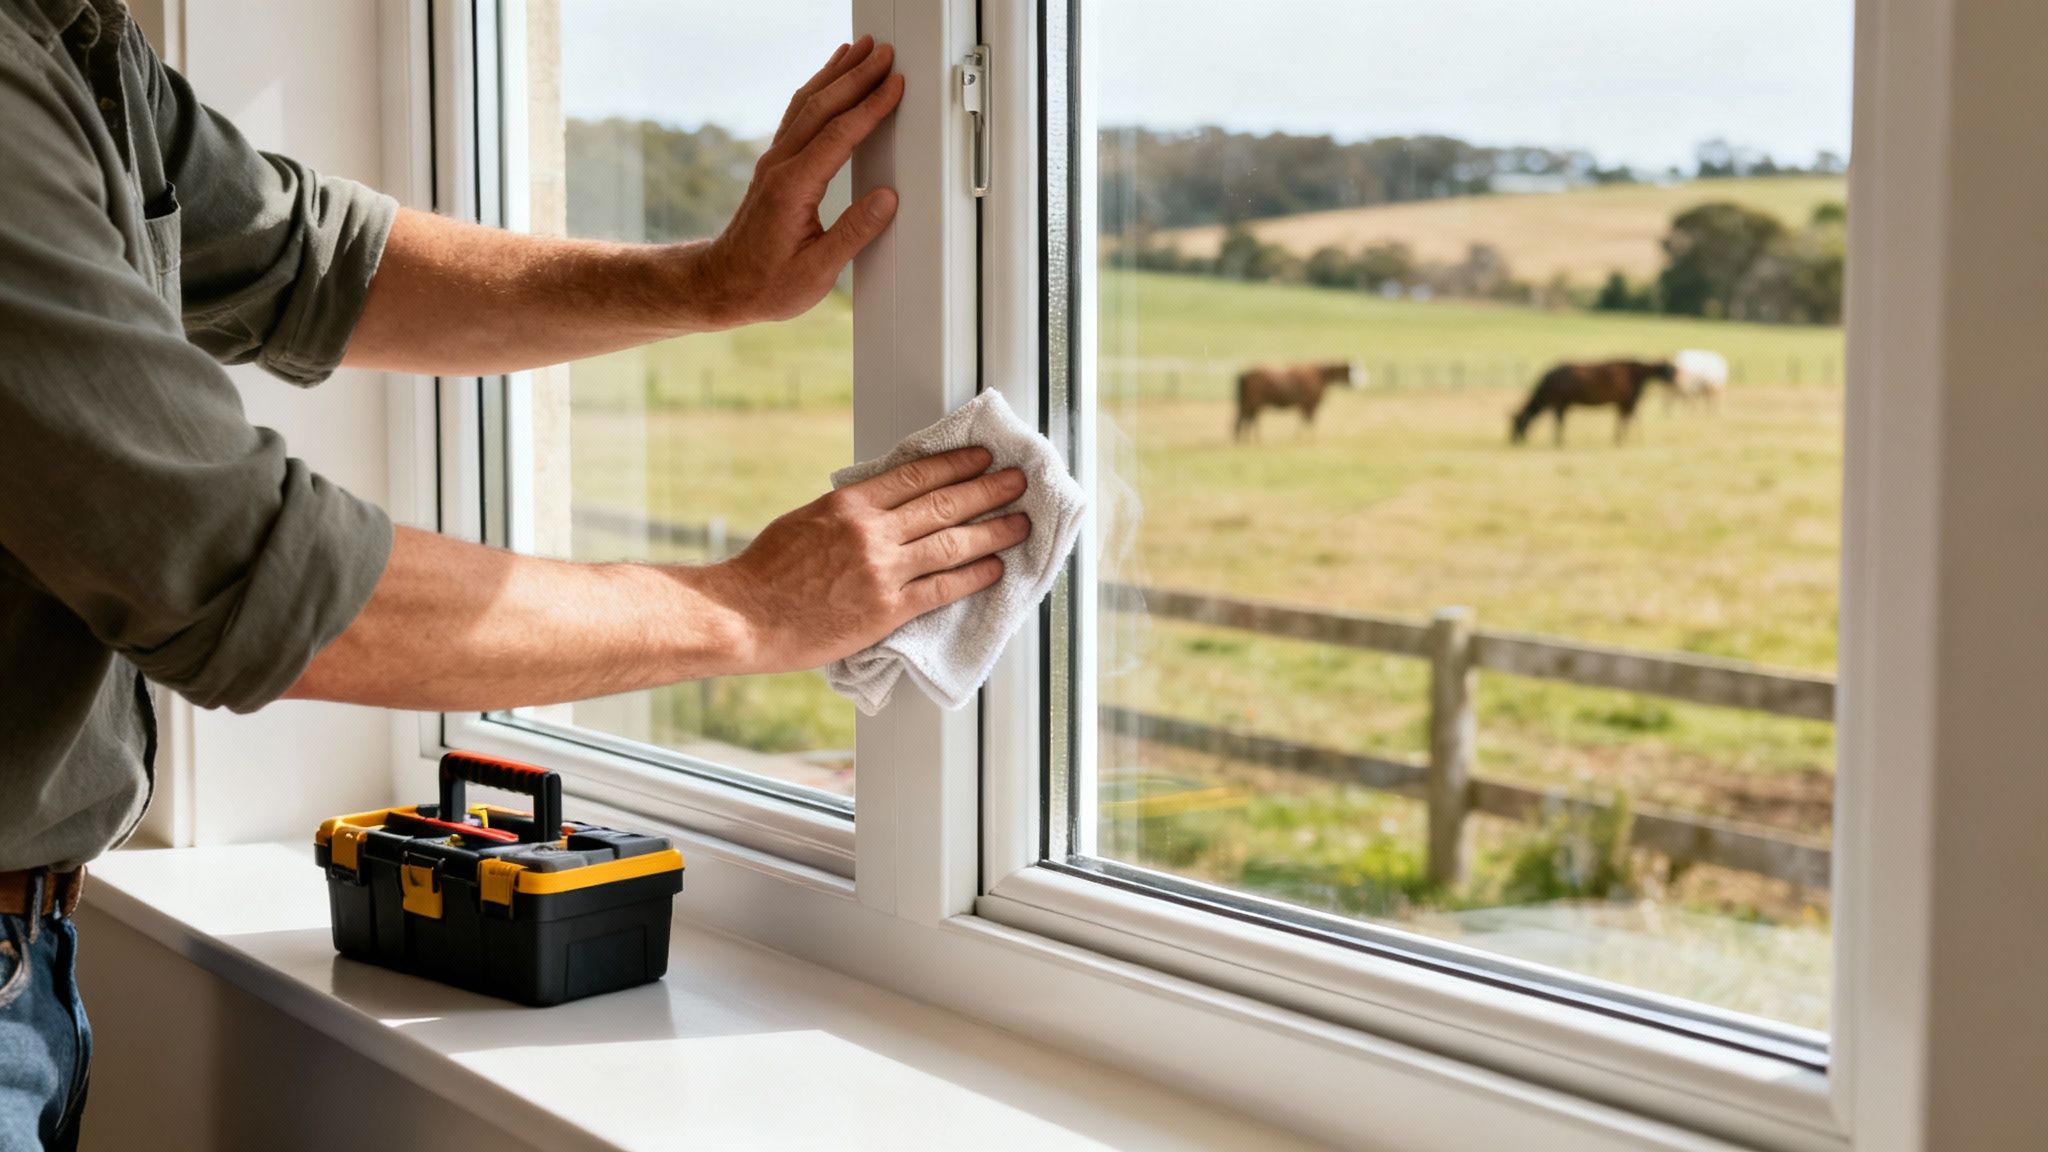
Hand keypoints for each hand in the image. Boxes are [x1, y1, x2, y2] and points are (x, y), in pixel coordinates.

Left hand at [688, 36, 905, 328]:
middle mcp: (780, 166)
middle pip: (822, 107)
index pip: (839, 135)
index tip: (894, 84)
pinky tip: (828, 78)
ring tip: (860, 49)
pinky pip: (798, 114)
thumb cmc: (765, 284)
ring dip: (835, 73)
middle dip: (855, 75)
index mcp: (792, 188)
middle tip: (884, 52)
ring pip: (807, 103)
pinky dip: (818, 89)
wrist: (719, 284)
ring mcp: (773, 161)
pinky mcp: (774, 165)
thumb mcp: (816, 271)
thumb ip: (852, 233)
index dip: (870, 107)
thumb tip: (886, 199)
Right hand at [705, 447, 1030, 673]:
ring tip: (1021, 521)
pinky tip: (996, 567)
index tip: (982, 457)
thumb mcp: (806, 521)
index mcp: (850, 503)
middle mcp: (872, 530)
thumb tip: (882, 507)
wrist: (744, 615)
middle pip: (945, 502)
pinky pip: (944, 587)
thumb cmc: (766, 573)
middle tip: (1018, 480)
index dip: (957, 464)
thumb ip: (848, 513)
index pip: (917, 474)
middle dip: (988, 489)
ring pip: (954, 542)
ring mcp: (882, 569)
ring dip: (994, 530)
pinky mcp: (887, 609)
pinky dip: (975, 575)